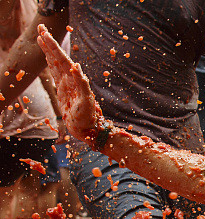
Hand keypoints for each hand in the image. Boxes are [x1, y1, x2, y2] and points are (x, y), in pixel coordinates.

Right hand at [36, 24, 104, 144]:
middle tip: (40, 28)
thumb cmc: (88, 118)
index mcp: (75, 80)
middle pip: (58, 57)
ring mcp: (67, 84)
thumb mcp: (86, 101)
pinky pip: (55, 73)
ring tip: (41, 37)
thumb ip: (82, 84)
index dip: (53, 46)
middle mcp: (71, 80)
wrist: (89, 130)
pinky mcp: (63, 91)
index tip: (45, 34)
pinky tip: (49, 57)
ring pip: (56, 63)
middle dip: (50, 43)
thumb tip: (76, 66)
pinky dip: (51, 63)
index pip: (62, 59)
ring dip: (49, 50)